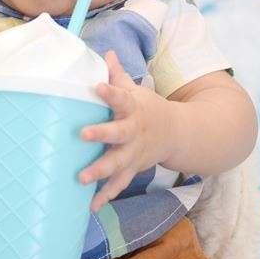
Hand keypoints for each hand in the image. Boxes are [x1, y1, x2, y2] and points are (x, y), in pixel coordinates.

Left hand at [79, 51, 172, 212]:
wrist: (178, 133)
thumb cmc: (147, 109)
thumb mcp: (136, 91)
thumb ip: (117, 75)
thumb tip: (105, 52)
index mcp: (133, 108)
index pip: (120, 97)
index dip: (109, 92)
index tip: (96, 86)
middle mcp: (134, 131)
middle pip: (118, 133)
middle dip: (101, 134)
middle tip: (82, 134)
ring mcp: (135, 152)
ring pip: (118, 163)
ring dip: (100, 171)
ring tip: (81, 178)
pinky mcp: (133, 168)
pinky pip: (119, 184)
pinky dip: (106, 196)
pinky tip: (91, 206)